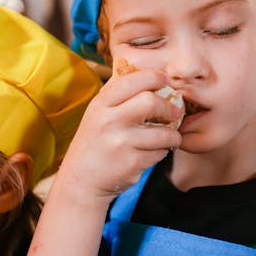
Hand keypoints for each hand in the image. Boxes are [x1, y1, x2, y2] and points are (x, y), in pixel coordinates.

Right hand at [54, 68, 181, 207]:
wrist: (81, 180)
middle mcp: (109, 121)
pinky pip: (160, 152)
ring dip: (173, 135)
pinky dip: (163, 151)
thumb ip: (118, 95)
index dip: (153, 77)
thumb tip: (149, 75)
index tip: (164, 80)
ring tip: (171, 136)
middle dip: (168, 107)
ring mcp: (121, 143)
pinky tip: (154, 151)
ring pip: (162, 132)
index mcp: (101, 104)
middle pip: (150, 102)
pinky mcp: (132, 163)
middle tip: (174, 112)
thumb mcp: (97, 113)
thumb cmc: (95, 142)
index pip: (131, 80)